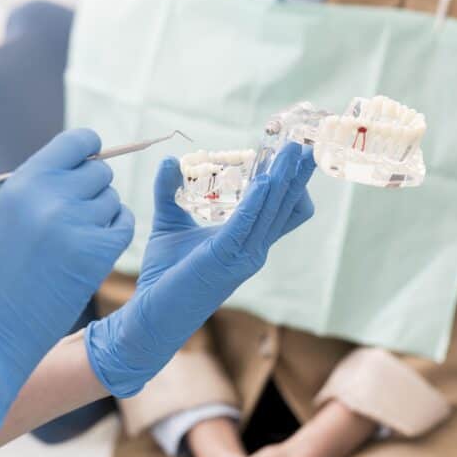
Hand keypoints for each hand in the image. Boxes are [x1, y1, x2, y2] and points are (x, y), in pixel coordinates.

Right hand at [0, 129, 133, 438]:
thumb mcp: (5, 216)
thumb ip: (39, 188)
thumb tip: (79, 164)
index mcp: (24, 182)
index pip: (76, 141)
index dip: (88, 149)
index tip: (88, 161)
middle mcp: (52, 197)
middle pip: (100, 171)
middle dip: (93, 188)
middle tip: (76, 212)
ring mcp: (77, 225)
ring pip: (112, 199)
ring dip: (102, 213)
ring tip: (76, 238)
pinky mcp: (97, 254)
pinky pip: (124, 224)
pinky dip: (115, 231)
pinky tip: (97, 246)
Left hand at [85, 142, 314, 396]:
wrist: (150, 314)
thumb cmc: (164, 275)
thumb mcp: (169, 223)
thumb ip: (168, 190)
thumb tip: (170, 159)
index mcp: (246, 241)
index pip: (283, 210)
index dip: (293, 183)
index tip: (293, 153)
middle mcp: (253, 248)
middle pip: (286, 205)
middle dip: (297, 174)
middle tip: (306, 142)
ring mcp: (243, 256)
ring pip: (273, 210)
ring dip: (283, 179)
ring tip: (291, 151)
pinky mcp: (224, 258)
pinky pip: (246, 224)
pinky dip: (257, 201)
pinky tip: (263, 179)